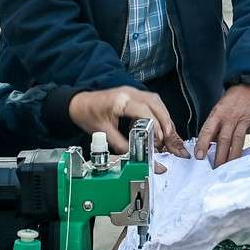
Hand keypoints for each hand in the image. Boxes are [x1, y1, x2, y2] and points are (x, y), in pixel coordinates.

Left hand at [68, 87, 186, 156]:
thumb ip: (120, 145)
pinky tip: (162, 124)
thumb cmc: (88, 115)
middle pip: (154, 103)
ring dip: (164, 116)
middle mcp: (129, 93)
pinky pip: (152, 101)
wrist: (79, 104)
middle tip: (169, 137)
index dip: (155, 124)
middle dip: (165, 120)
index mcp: (120, 100)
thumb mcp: (102, 132)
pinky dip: (160, 113)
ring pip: (156, 101)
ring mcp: (132, 91)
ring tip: (169, 133)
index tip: (160, 137)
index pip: (144, 110)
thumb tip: (135, 157)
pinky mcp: (134, 94)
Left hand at [195, 83, 249, 165]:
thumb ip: (214, 127)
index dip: (203, 143)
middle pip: (224, 139)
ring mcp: (245, 119)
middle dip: (219, 156)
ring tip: (229, 169)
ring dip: (233, 156)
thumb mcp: (218, 110)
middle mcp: (231, 117)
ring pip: (238, 140)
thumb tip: (207, 147)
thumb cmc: (231, 102)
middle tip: (215, 170)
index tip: (199, 157)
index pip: (208, 129)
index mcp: (218, 113)